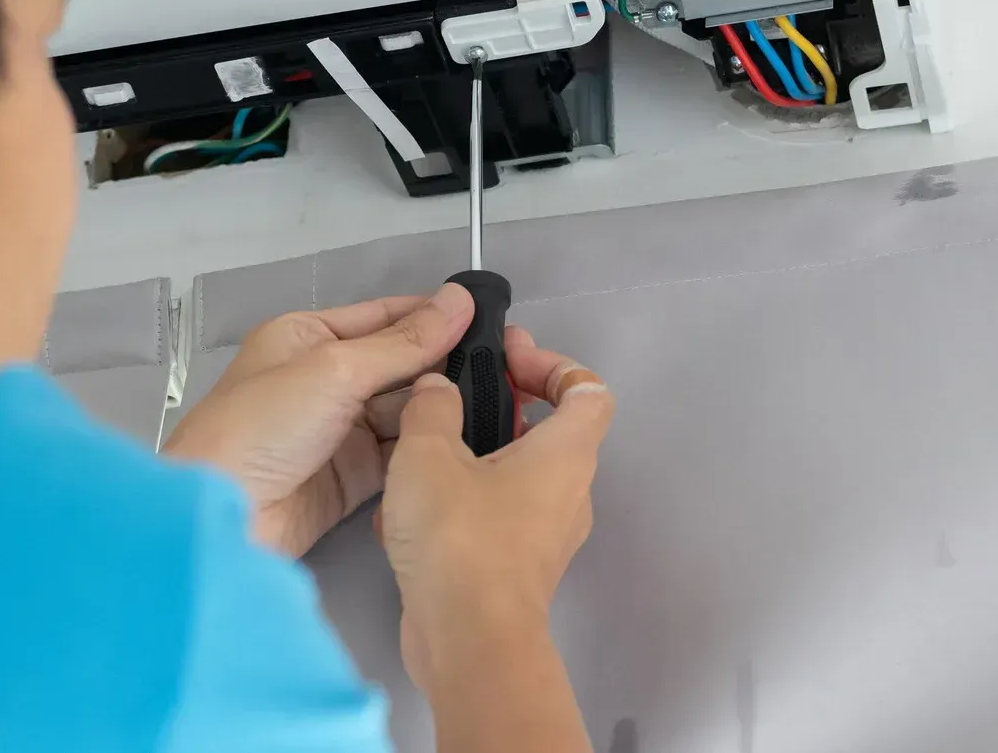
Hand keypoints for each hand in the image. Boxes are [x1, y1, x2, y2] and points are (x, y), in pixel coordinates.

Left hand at [162, 284, 474, 556]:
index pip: (384, 317)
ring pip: (404, 409)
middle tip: (511, 367)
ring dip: (442, 407)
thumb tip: (460, 299)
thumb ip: (403, 342)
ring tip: (504, 405)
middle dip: (446, 365)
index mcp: (308, 336)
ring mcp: (340, 429)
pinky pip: (400, 452)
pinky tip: (473, 441)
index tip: (494, 319)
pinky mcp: (353, 476)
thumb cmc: (266, 424)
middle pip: (399, 364)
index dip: (434, 317)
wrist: (225, 516)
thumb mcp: (335, 370)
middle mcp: (325, 378)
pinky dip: (428, 446)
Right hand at [379, 329, 613, 694]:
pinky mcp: (519, 572)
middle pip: (551, 433)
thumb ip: (433, 408)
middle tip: (455, 395)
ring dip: (473, 459)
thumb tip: (438, 390)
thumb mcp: (428, 453)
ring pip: (517, 478)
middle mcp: (569, 493)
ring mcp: (547, 538)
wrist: (467, 641)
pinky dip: (461, 505)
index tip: (507, 357)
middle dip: (503, 408)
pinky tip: (408, 512)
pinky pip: (496, 520)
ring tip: (419, 453)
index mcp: (566, 453)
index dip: (553, 364)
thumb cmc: (460, 536)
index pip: (589, 390)